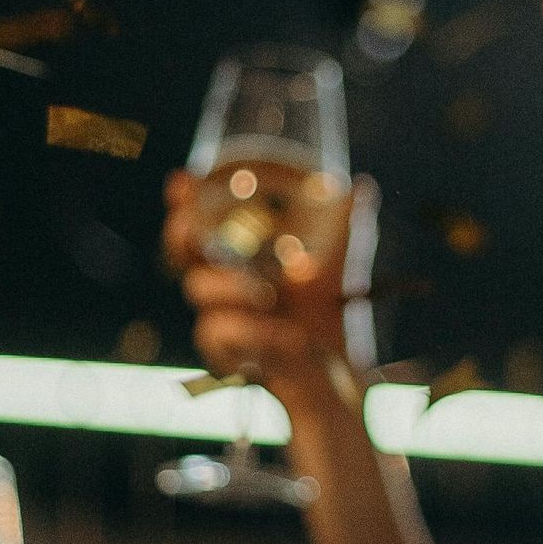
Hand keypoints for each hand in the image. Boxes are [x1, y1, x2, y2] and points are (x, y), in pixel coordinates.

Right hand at [163, 170, 376, 412]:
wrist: (335, 362)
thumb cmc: (327, 306)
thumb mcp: (339, 260)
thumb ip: (346, 223)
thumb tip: (363, 186)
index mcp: (240, 252)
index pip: (201, 220)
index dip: (185, 200)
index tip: (181, 181)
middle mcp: (222, 280)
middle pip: (181, 251)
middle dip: (180, 234)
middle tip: (189, 225)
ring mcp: (219, 314)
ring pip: (199, 289)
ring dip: (230, 285)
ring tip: (267, 293)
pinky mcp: (223, 352)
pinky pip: (217, 332)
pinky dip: (250, 331)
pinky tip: (284, 335)